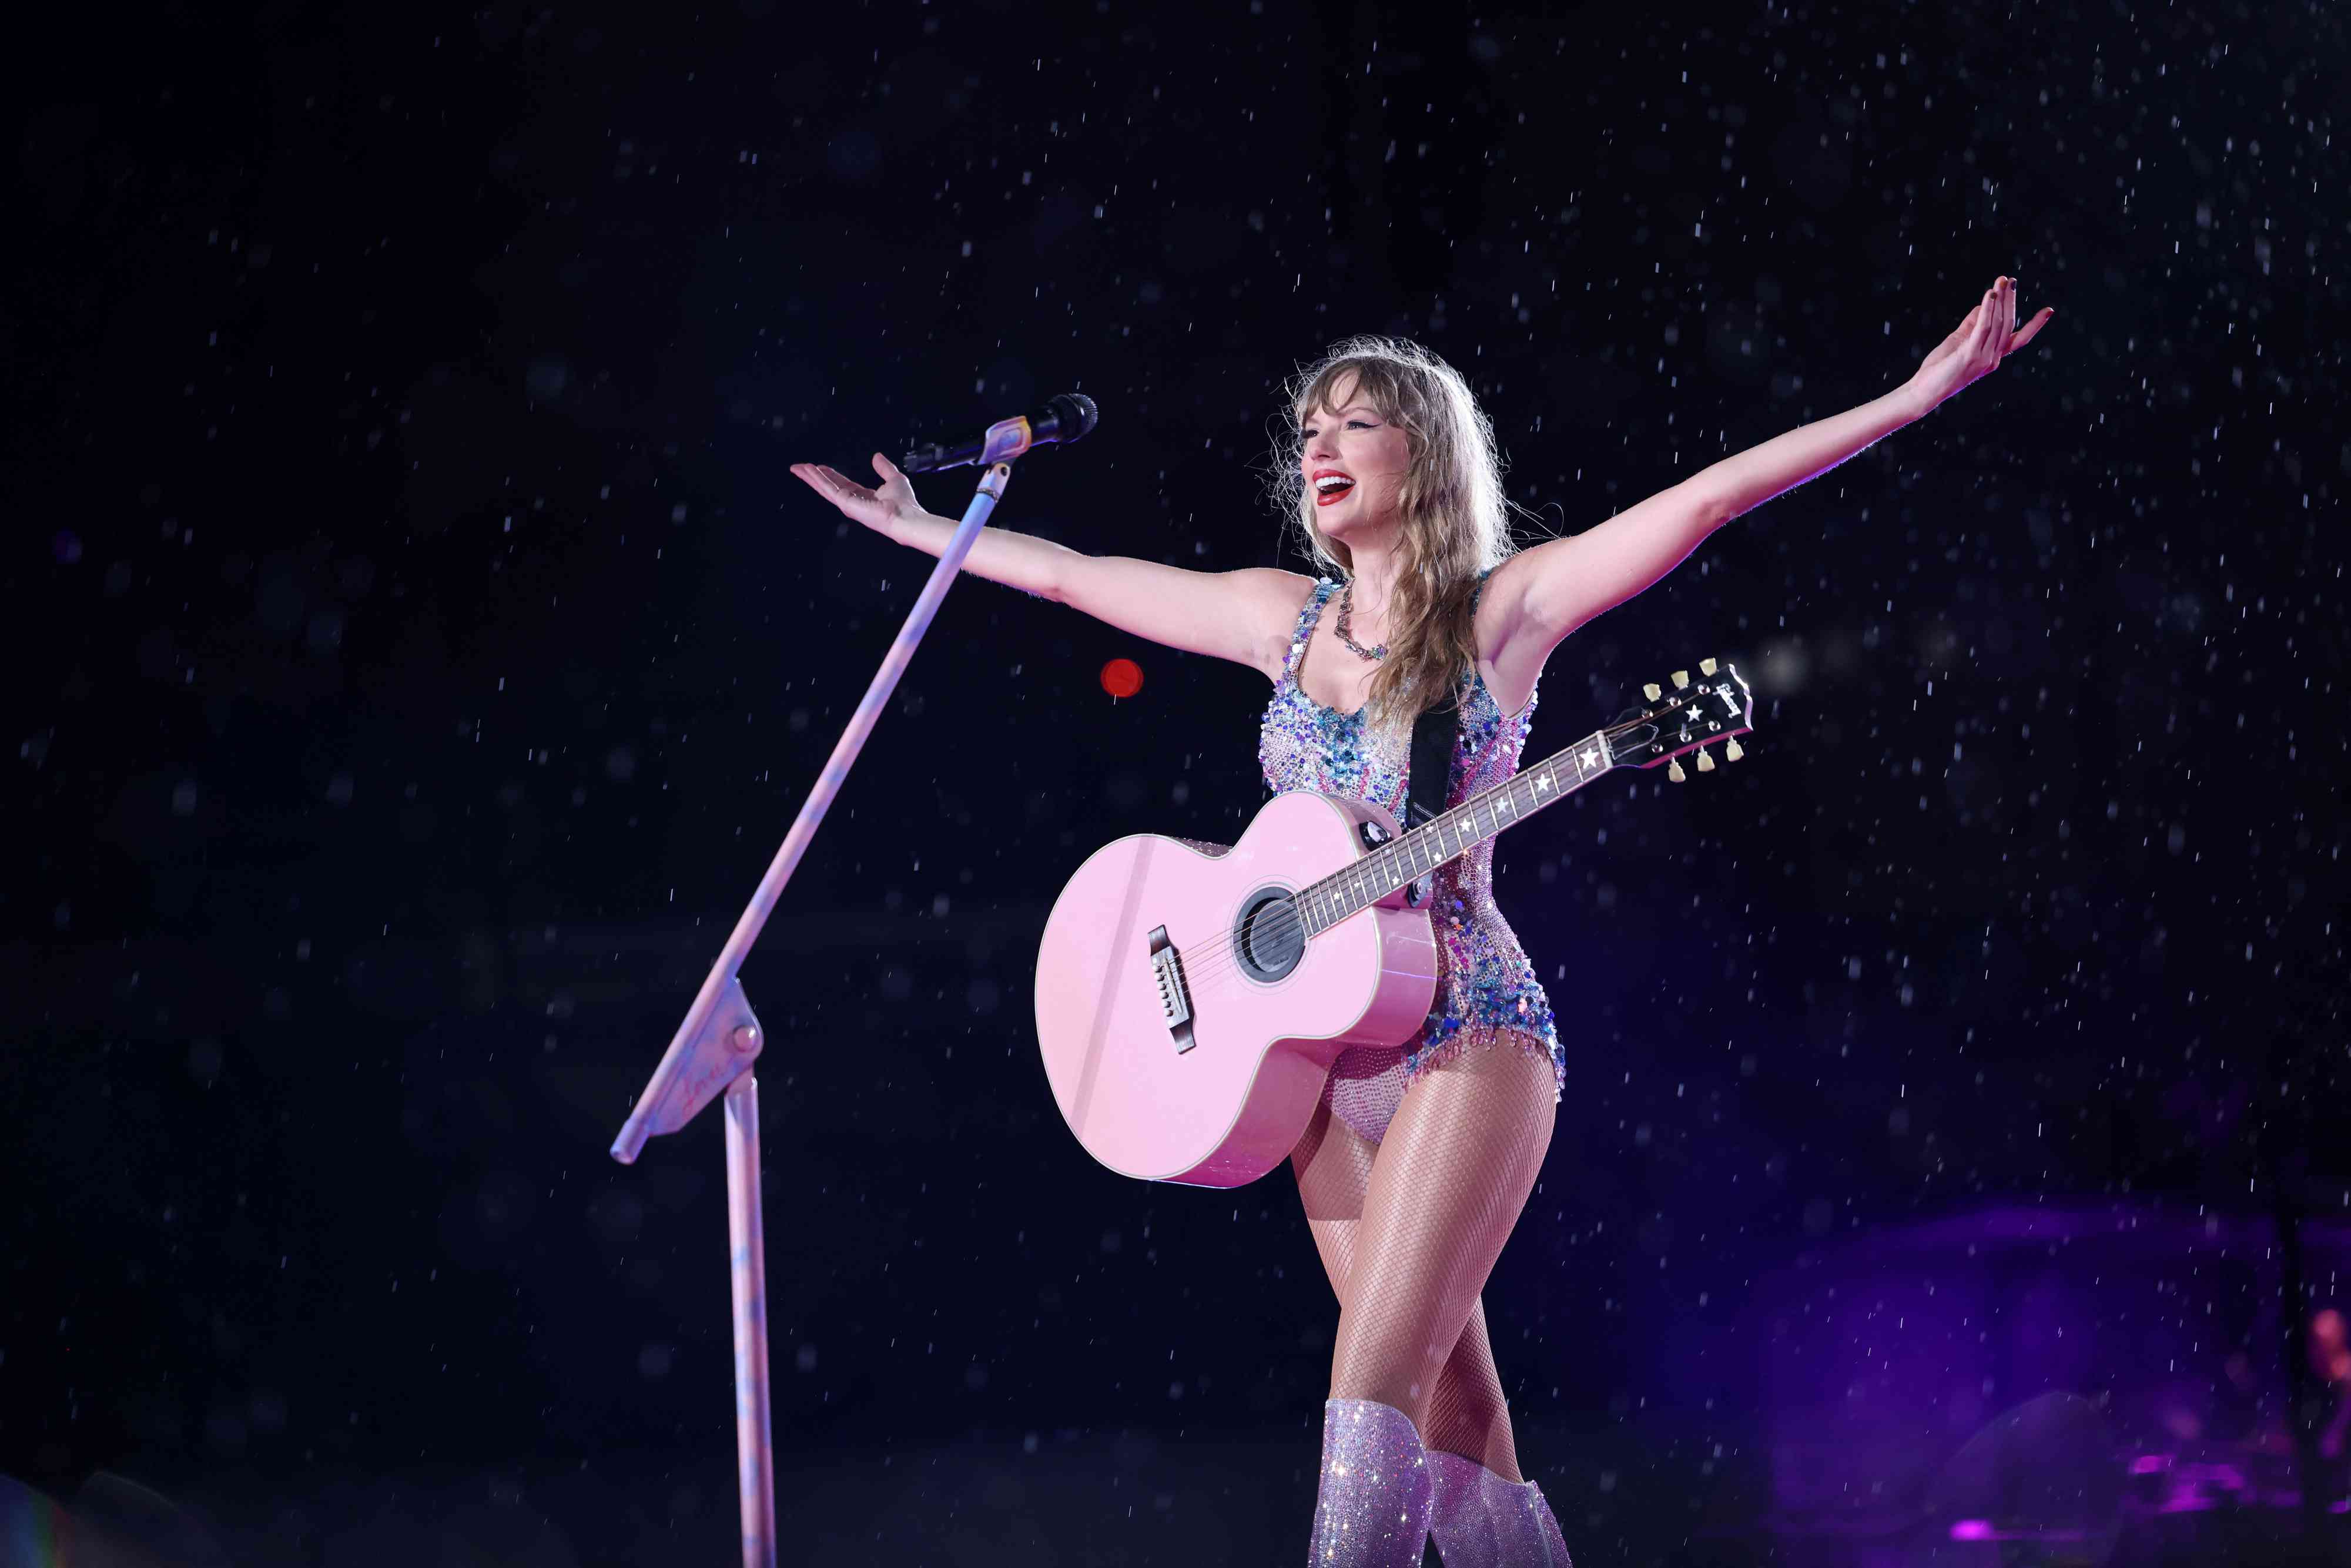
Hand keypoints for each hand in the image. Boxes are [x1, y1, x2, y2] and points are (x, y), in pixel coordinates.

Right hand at [789, 452, 926, 539]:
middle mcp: (853, 501)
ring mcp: (848, 504)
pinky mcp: (845, 503)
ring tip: (798, 468)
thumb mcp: (894, 478)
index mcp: (863, 496)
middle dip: (813, 477)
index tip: (819, 467)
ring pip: (824, 488)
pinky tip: (809, 470)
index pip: (842, 484)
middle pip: (828, 487)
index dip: (830, 475)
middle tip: (799, 468)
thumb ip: (884, 468)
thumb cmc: (904, 503)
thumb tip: (876, 456)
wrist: (906, 516)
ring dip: (810, 477)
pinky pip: (828, 488)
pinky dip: (817, 478)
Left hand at [1906, 276, 2054, 415]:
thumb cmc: (1939, 367)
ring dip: (2000, 300)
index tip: (2049, 310)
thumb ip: (1973, 323)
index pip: (2020, 338)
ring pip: (1998, 323)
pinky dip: (1988, 309)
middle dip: (2011, 301)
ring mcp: (1984, 358)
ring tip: (2002, 281)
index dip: (2035, 325)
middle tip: (2012, 281)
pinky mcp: (1971, 355)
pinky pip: (1983, 327)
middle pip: (2009, 324)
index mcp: (1993, 357)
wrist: (1923, 392)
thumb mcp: (1959, 341)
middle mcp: (1993, 358)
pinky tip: (1990, 294)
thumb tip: (1986, 303)